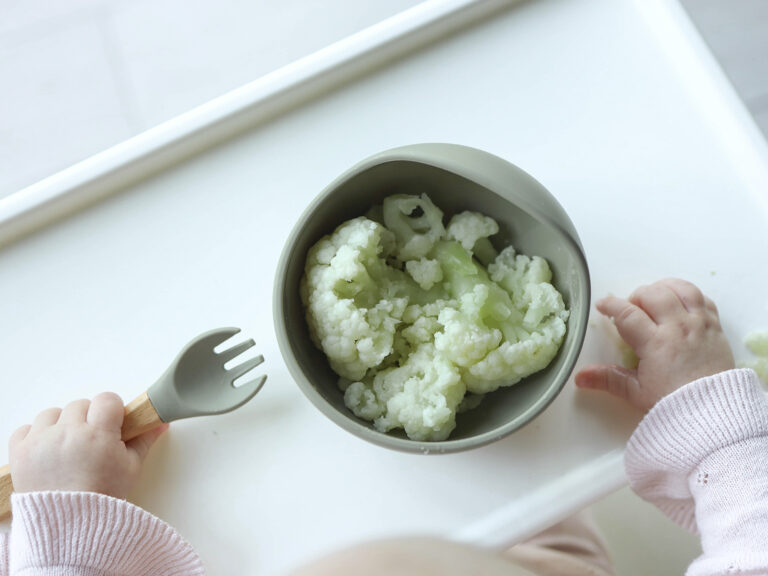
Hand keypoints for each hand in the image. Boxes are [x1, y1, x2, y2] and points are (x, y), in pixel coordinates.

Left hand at [9, 392, 166, 498]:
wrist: (69, 526)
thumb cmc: (102, 498)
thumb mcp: (131, 468)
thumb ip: (144, 440)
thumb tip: (160, 423)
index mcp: (98, 434)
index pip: (106, 399)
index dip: (111, 410)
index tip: (111, 424)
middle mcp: (68, 433)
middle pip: (80, 405)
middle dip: (87, 419)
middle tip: (91, 441)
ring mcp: (41, 441)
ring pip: (52, 414)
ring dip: (60, 425)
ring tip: (68, 447)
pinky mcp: (20, 452)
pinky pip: (26, 428)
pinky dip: (35, 436)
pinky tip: (47, 451)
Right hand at [575, 278, 734, 411]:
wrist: (712, 413)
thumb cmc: (674, 404)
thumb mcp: (636, 392)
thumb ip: (608, 379)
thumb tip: (579, 377)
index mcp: (656, 343)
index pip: (628, 313)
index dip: (611, 305)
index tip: (602, 306)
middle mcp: (678, 328)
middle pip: (653, 294)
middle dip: (636, 296)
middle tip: (630, 310)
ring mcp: (699, 325)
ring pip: (681, 289)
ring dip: (663, 288)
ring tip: (654, 299)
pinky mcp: (715, 327)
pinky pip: (702, 298)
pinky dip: (688, 294)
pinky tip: (678, 303)